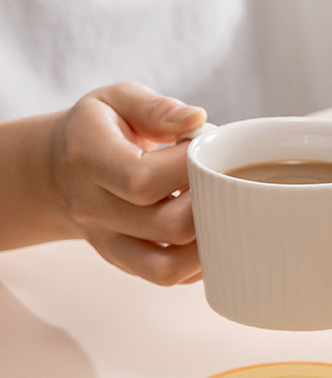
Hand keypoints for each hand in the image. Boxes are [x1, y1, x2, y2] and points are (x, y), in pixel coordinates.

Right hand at [51, 82, 206, 283]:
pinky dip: (198, 262)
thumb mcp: (118, 101)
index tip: (206, 151)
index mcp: (88, 158)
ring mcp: (108, 243)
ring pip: (168, 266)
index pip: (143, 179)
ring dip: (209, 243)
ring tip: (223, 211)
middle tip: (223, 183)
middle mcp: (92, 208)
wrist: (62, 171)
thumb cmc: (100, 131)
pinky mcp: (126, 263)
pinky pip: (168, 276)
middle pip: (168, 226)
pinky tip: (210, 232)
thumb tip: (196, 119)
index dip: (189, 169)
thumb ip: (155, 108)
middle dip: (210, 205)